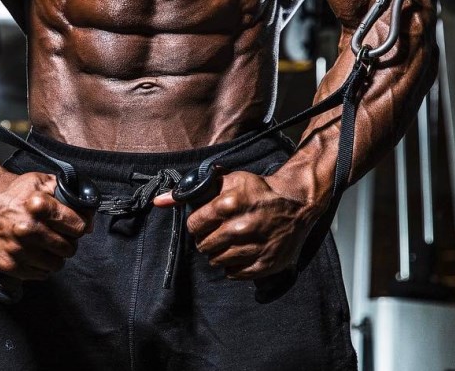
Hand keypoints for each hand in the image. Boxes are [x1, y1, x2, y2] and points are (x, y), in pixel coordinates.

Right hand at [0, 169, 90, 279]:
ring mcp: (17, 249)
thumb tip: (88, 222)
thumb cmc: (14, 191)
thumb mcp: (43, 182)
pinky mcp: (7, 264)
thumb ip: (69, 197)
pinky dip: (40, 266)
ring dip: (56, 256)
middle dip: (68, 242)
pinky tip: (35, 252)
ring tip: (48, 245)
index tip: (76, 225)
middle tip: (60, 235)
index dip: (80, 226)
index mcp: (39, 206)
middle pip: (68, 247)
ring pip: (55, 264)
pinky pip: (38, 274)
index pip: (78, 227)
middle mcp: (27, 229)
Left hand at [155, 170, 316, 278]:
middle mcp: (242, 227)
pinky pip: (235, 273)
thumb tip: (158, 201)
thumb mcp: (227, 181)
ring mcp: (255, 247)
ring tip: (229, 242)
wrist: (296, 203)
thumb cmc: (258, 190)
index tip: (204, 222)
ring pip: (217, 261)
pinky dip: (233, 265)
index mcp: (230, 203)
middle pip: (204, 245)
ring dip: (218, 253)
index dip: (196, 224)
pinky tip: (240, 252)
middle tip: (217, 233)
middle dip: (206, 239)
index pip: (194, 225)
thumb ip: (191, 190)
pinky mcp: (265, 264)